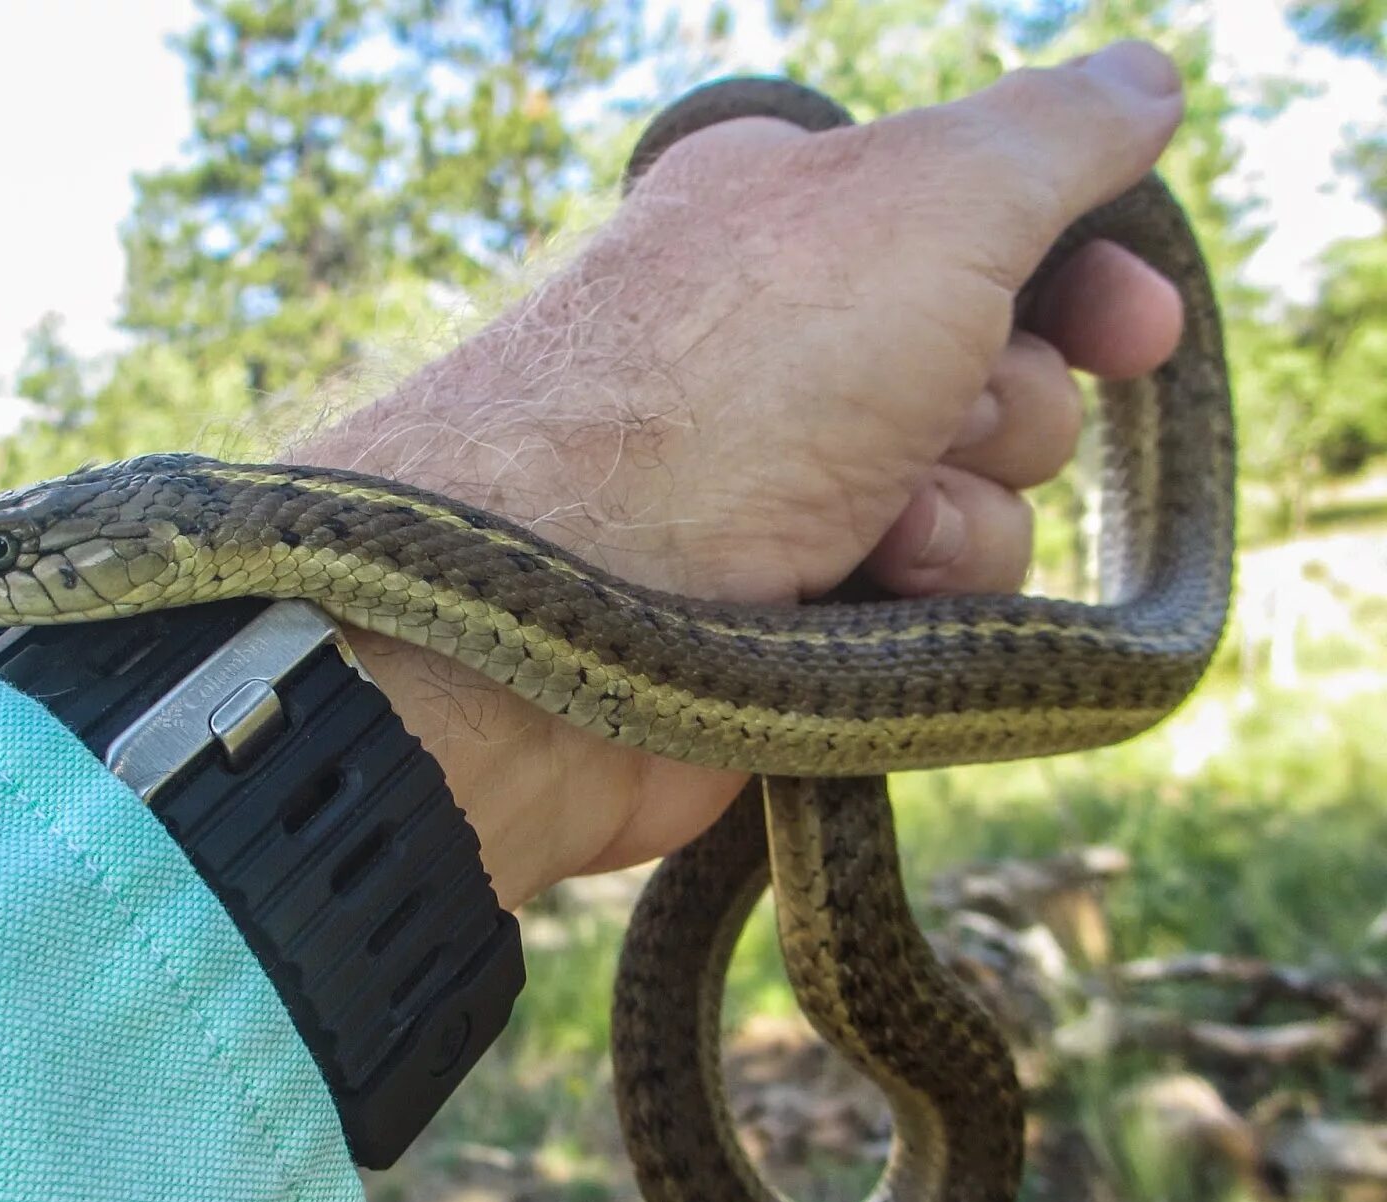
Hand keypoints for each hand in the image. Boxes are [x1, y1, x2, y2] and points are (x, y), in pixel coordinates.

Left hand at [296, 41, 1187, 907]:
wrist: (568, 612)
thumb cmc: (727, 383)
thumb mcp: (921, 204)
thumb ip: (1049, 137)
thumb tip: (1143, 79)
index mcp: (795, 216)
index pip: (989, 223)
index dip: (1083, 272)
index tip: (1140, 324)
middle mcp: (786, 345)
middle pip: (1003, 368)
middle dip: (1004, 402)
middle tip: (942, 413)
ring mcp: (786, 483)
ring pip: (985, 494)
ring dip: (964, 506)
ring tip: (872, 520)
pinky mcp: (795, 605)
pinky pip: (936, 592)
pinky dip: (921, 590)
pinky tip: (853, 589)